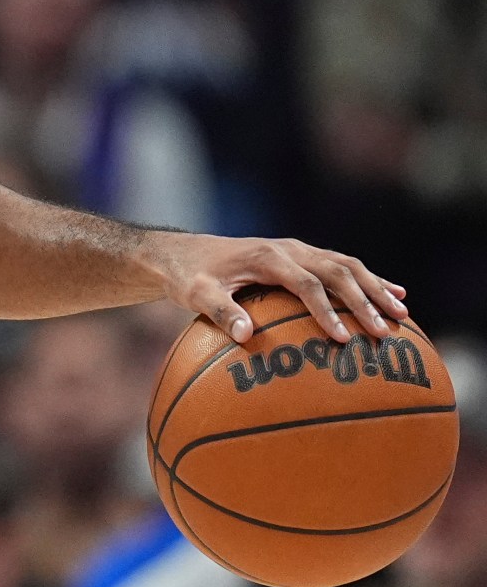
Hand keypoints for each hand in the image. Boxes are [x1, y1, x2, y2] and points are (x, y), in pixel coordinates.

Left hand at [142, 232, 405, 344]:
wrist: (184, 254)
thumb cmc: (190, 278)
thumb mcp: (196, 295)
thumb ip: (220, 312)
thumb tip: (247, 337)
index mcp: (267, 256)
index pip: (306, 284)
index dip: (326, 310)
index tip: (342, 338)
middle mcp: (289, 248)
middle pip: (337, 272)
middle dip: (364, 301)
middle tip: (386, 330)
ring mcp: (298, 249)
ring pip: (347, 265)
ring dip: (376, 288)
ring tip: (402, 314)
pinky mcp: (302, 255)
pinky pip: (342, 265)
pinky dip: (370, 280)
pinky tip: (395, 294)